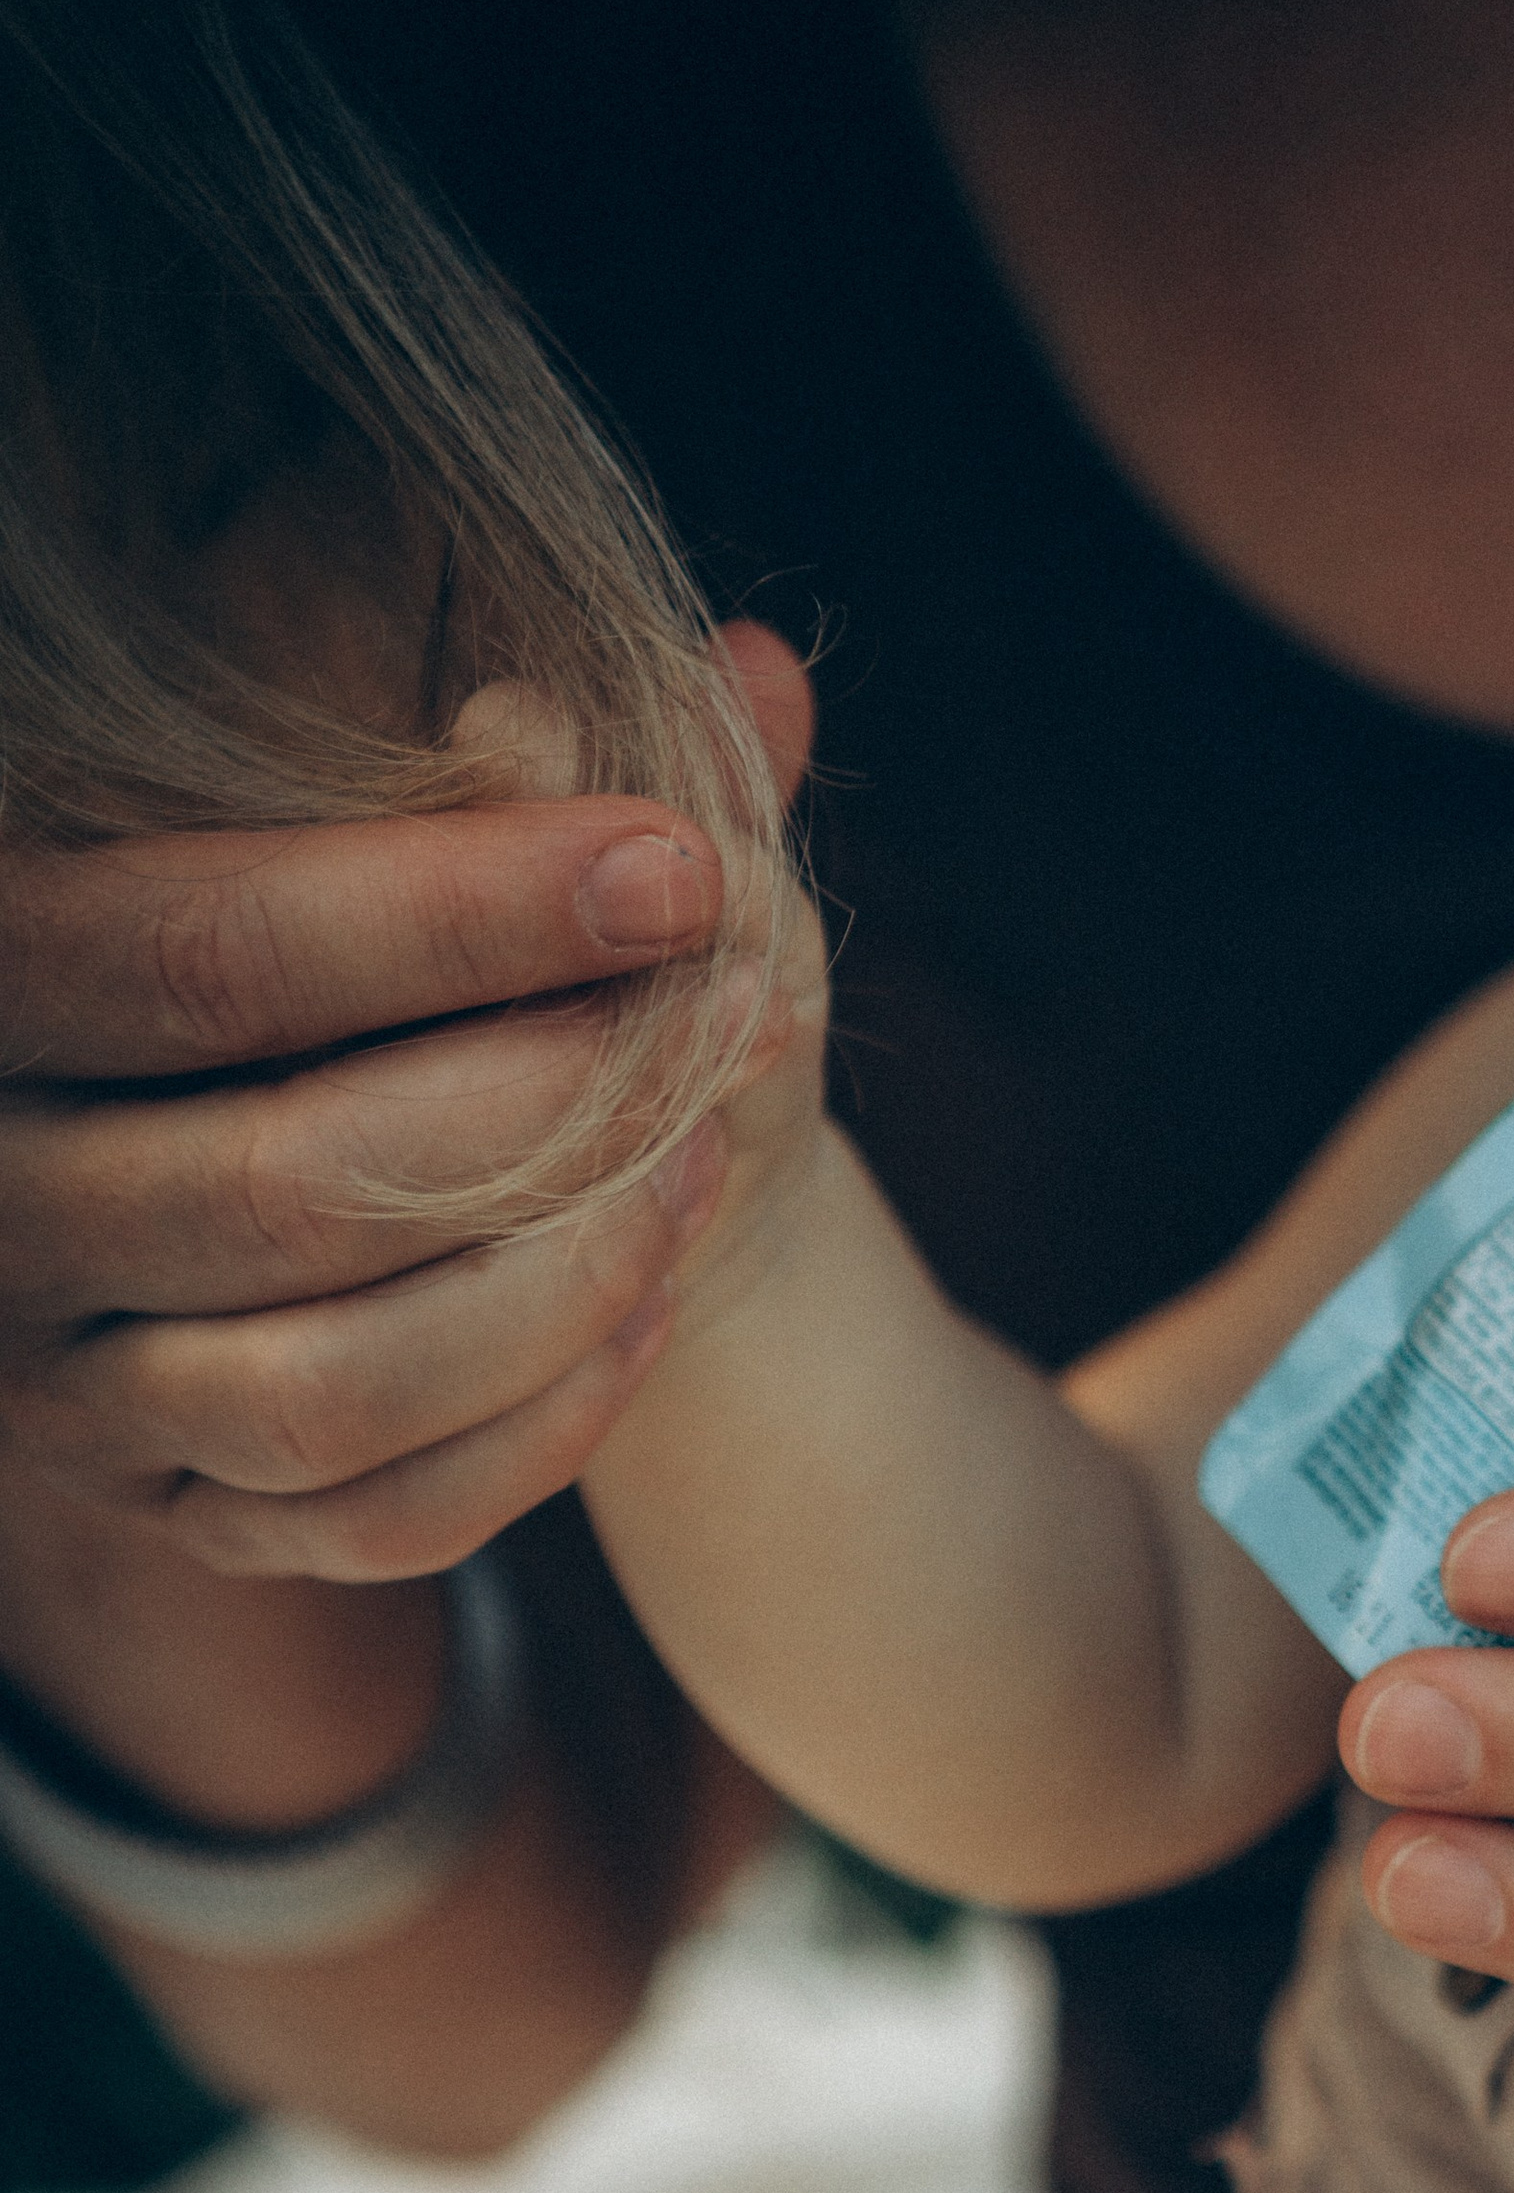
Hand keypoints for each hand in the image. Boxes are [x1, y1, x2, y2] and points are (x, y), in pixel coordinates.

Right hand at [0, 624, 812, 1586]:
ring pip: (324, 1389)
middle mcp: (0, 1195)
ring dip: (552, 1285)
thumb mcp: (436, 838)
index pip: (218, 950)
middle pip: (284, 1182)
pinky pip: (369, 1518)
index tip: (681, 866)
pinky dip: (537, 1429)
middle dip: (547, 1107)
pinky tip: (647, 1310)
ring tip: (695, 1173)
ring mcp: (73, 1387)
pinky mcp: (177, 1517)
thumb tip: (758, 675)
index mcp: (7, 970)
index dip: (460, 912)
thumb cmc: (375, 966)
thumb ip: (584, 754)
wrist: (310, 1181)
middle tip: (719, 1026)